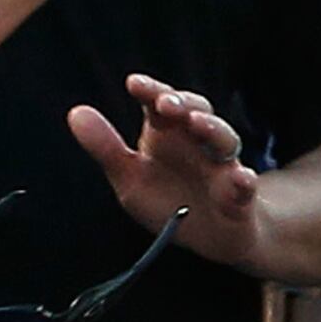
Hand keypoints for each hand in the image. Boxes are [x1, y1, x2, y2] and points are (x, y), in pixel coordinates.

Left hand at [70, 74, 262, 267]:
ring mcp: (222, 168)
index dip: (150, 91)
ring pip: (224, 142)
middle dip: (183, 104)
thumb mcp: (129, 177)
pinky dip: (244, 182)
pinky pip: (245, 188)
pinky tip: (241, 179)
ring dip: (213, 130)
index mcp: (168, 135)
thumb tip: (75, 113)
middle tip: (166, 103)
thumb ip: (105, 148)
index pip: (160, 104)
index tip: (133, 84)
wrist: (210, 237)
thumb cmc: (168, 200)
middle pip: (197, 112)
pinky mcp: (240, 198)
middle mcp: (198, 144)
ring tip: (198, 124)